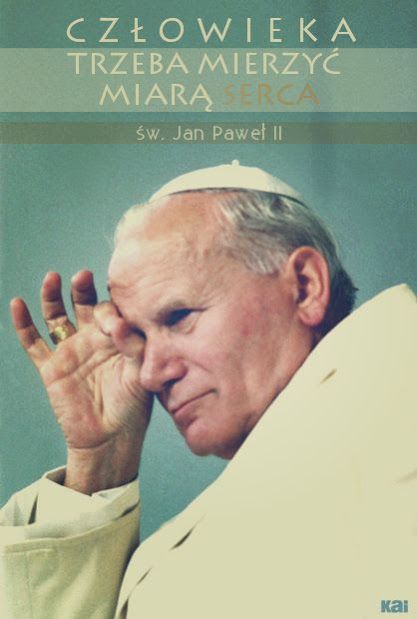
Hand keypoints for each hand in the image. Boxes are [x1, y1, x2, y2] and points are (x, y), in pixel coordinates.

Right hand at [10, 270, 151, 492]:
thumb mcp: (140, 374)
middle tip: (83, 275)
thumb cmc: (132, 406)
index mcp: (117, 337)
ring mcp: (70, 351)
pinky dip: (23, 324)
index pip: (111, 310)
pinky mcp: (51, 367)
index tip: (115, 324)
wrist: (110, 439)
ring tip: (52, 278)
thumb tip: (118, 325)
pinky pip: (33, 343)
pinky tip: (18, 304)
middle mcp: (92, 339)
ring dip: (53, 296)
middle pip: (84, 303)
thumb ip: (133, 347)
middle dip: (82, 288)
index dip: (111, 310)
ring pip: (56, 316)